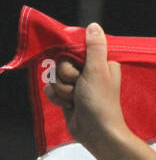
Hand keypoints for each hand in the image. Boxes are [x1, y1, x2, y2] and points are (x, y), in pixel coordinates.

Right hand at [43, 22, 128, 155]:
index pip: (75, 47)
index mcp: (100, 62)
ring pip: (54, 75)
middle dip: (66, 75)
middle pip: (61, 61)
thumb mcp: (98, 70)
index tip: (77, 66)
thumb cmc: (100, 102)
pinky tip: (69, 105)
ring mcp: (77, 84)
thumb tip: (94, 26)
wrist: (97, 132)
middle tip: (78, 85)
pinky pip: (50, 88)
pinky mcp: (67, 95)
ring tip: (75, 98)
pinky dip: (57, 97)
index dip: (71, 56)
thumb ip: (95, 47)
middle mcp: (88, 70)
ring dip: (62, 88)